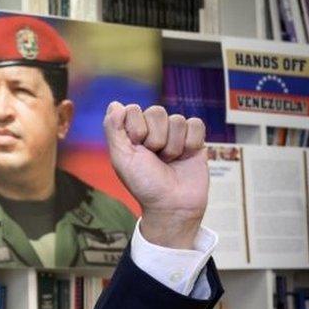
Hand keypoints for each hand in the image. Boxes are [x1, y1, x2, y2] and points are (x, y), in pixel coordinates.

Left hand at [103, 102, 207, 248]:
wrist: (172, 204)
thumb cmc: (144, 184)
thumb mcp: (121, 158)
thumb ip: (114, 129)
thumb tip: (115, 104)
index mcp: (132, 132)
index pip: (133, 109)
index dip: (136, 129)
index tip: (137, 149)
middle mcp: (153, 129)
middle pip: (157, 111)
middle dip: (155, 139)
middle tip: (155, 158)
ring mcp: (174, 133)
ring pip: (177, 120)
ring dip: (173, 146)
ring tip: (170, 161)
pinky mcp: (195, 139)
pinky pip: (195, 124)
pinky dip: (190, 143)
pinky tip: (185, 157)